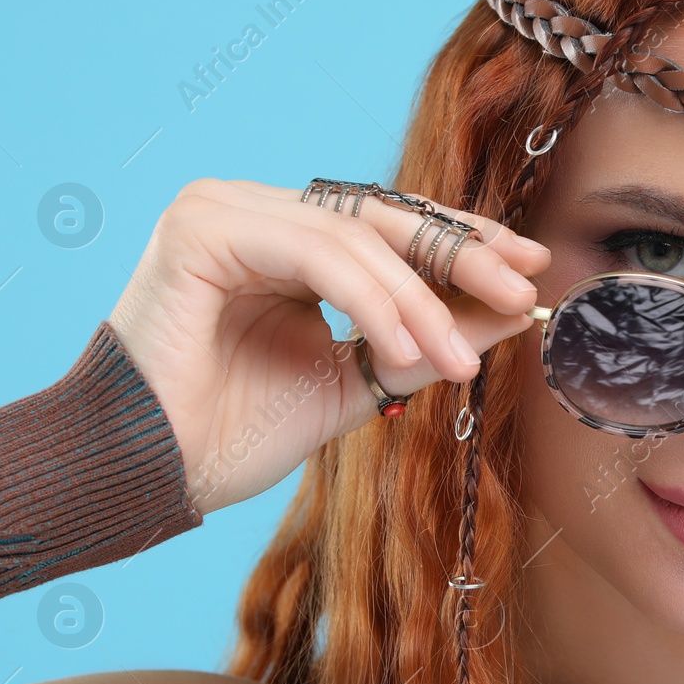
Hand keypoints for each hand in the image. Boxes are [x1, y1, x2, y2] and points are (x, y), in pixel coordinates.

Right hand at [106, 178, 548, 513]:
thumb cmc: (235, 433)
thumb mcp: (362, 380)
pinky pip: (315, 251)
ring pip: (355, 236)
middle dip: (462, 257)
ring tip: (456, 361)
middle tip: (521, 293)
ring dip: (419, 300)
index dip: (465, 245)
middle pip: (383, 218)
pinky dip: (371, 299)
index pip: (392, 226)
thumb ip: (432, 340)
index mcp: (287, 240)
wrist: (152, 474)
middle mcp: (255, 211)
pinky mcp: (203, 227)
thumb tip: (518, 308)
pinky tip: (404, 347)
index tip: (531, 269)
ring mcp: (224, 209)